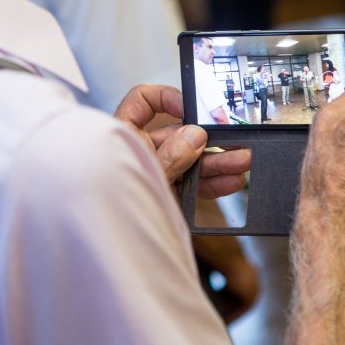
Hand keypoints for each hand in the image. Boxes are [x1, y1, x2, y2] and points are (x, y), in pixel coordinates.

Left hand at [114, 85, 249, 198]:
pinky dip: (211, 183)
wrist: (103, 246)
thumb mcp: (142, 173)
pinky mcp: (164, 194)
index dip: (167, 98)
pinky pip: (191, 184)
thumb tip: (194, 136)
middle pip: (178, 133)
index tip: (190, 109)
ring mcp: (154, 173)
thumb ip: (169, 156)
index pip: (142, 101)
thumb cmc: (104, 202)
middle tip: (233, 138)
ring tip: (242, 162)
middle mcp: (139, 150)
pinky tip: (230, 182)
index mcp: (123, 134)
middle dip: (208, 137)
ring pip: (190, 160)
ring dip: (217, 161)